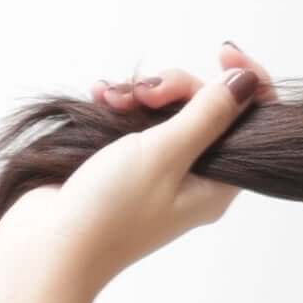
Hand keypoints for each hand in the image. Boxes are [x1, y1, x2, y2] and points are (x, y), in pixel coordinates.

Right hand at [0, 39, 273, 299]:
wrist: (50, 247)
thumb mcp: (166, 153)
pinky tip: (101, 98)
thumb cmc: (110, 211)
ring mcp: (157, 170)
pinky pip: (135, 118)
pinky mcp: (125, 163)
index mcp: (215, 185)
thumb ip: (207, 115)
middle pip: (205, 107)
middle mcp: (192, 178)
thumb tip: (246, 83)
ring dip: (140, 93)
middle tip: (147, 95)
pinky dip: (119, 102)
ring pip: (166, 108)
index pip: (251, 124)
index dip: (245, 83)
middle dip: (175, 86)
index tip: (222, 55)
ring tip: (112, 101)